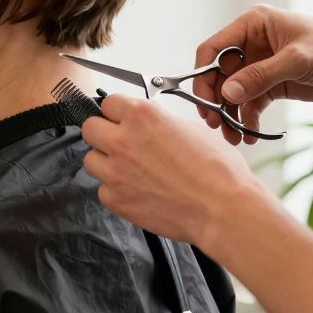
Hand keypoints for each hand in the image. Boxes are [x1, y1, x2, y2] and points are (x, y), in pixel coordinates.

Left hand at [81, 94, 276, 248]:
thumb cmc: (217, 170)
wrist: (222, 209)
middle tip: (120, 143)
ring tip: (129, 170)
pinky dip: (115, 190)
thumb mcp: (190, 129)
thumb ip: (159, 123)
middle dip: (103, 133)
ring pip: (91, 160)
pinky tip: (137, 191)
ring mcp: (115, 171)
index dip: (118, 112)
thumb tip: (149, 126)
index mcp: (142, 116)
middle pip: (90, 128)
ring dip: (106, 162)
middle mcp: (123, 140)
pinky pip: (103, 189)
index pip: (109, 103)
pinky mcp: (115, 199)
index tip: (122, 119)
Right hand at [195, 5, 312, 144]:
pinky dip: (247, 121)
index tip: (203, 101)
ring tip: (234, 137)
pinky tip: (250, 136)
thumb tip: (226, 92)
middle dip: (215, 100)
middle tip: (215, 124)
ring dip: (230, 115)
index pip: (212, 49)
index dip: (203, 74)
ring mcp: (260, 66)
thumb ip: (260, 76)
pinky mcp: (272, 85)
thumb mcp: (297, 59)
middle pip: (218, 74)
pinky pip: (250, 104)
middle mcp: (251, 44)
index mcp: (252, 25)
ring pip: (232, 93)